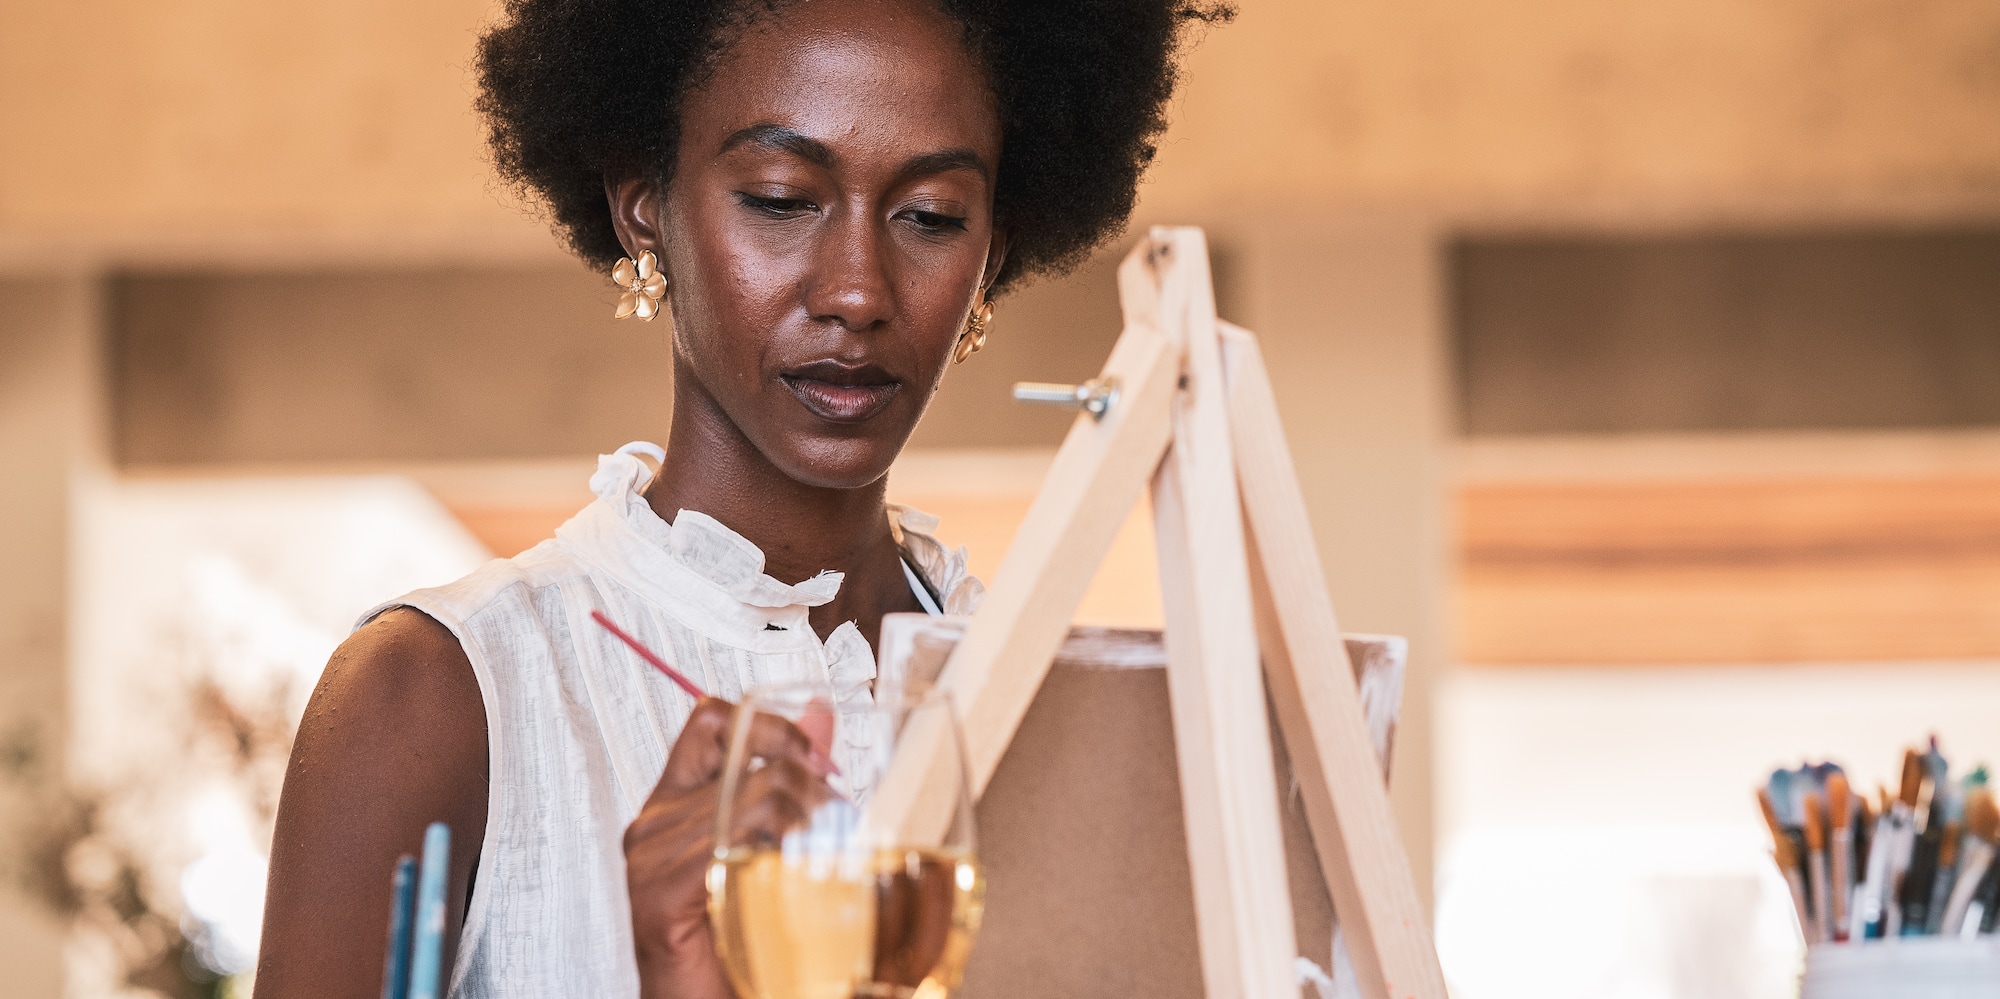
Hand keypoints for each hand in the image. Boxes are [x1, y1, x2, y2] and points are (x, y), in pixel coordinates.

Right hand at [625, 697, 831, 998]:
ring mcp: (651, 857)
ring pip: (753, 797)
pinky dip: (776, 851)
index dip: (772, 725)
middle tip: (839, 825)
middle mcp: (655, 823)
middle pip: (750, 760)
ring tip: (824, 857)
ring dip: (808, 824)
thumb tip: (820, 711)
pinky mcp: (660, 893)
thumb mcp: (767, 842)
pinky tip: (790, 876)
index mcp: (675, 804)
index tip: (817, 759)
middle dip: (813, 787)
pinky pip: (730, 842)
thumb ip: (788, 773)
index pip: (714, 720)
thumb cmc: (736, 937)